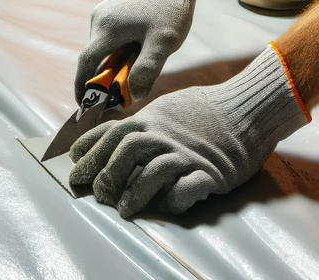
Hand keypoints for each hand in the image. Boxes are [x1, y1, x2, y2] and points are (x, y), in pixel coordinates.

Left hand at [69, 44, 308, 216]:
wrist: (245, 109)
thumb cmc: (202, 112)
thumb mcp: (164, 110)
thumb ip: (138, 124)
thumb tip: (106, 139)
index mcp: (151, 119)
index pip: (111, 133)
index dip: (89, 152)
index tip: (73, 167)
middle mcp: (164, 135)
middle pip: (126, 151)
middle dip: (105, 174)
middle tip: (97, 194)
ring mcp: (187, 153)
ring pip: (153, 171)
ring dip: (134, 193)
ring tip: (124, 210)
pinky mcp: (209, 172)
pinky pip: (188, 189)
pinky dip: (175, 199)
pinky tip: (166, 205)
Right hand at [75, 0, 200, 101]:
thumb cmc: (170, 11)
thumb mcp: (163, 43)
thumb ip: (147, 69)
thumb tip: (133, 94)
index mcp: (107, 28)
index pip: (86, 63)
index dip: (83, 87)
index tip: (86, 106)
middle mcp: (99, 20)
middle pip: (95, 57)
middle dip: (105, 77)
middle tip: (124, 91)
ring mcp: (103, 13)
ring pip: (102, 48)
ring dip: (113, 63)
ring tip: (137, 66)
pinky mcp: (110, 11)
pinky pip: (108, 38)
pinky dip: (116, 51)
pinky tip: (137, 51)